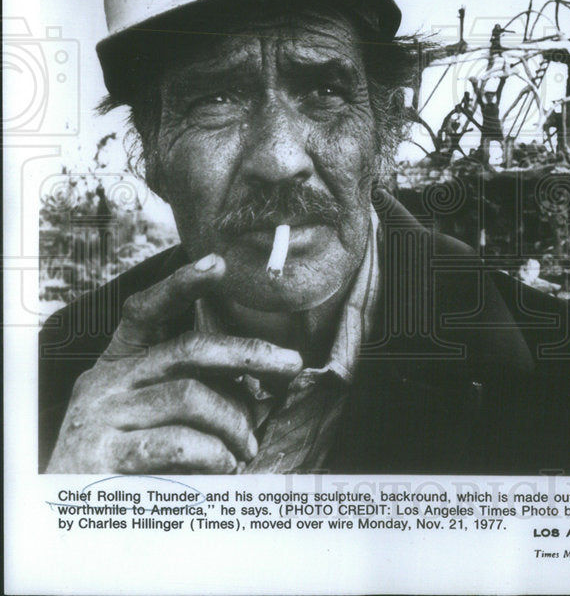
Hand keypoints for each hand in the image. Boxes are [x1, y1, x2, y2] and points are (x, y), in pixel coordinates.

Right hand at [46, 254, 302, 473]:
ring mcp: (101, 416)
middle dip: (249, 353)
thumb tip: (260, 380)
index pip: (146, 311)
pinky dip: (213, 453)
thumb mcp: (153, 416)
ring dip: (234, 423)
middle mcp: (106, 382)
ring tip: (248, 448)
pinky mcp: (102, 456)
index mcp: (119, 365)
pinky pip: (177, 442)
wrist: (65, 519)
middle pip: (189, 349)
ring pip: (191, 396)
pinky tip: (224, 466)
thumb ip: (193, 389)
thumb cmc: (128, 462)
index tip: (217, 262)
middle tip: (291, 364)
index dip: (181, 285)